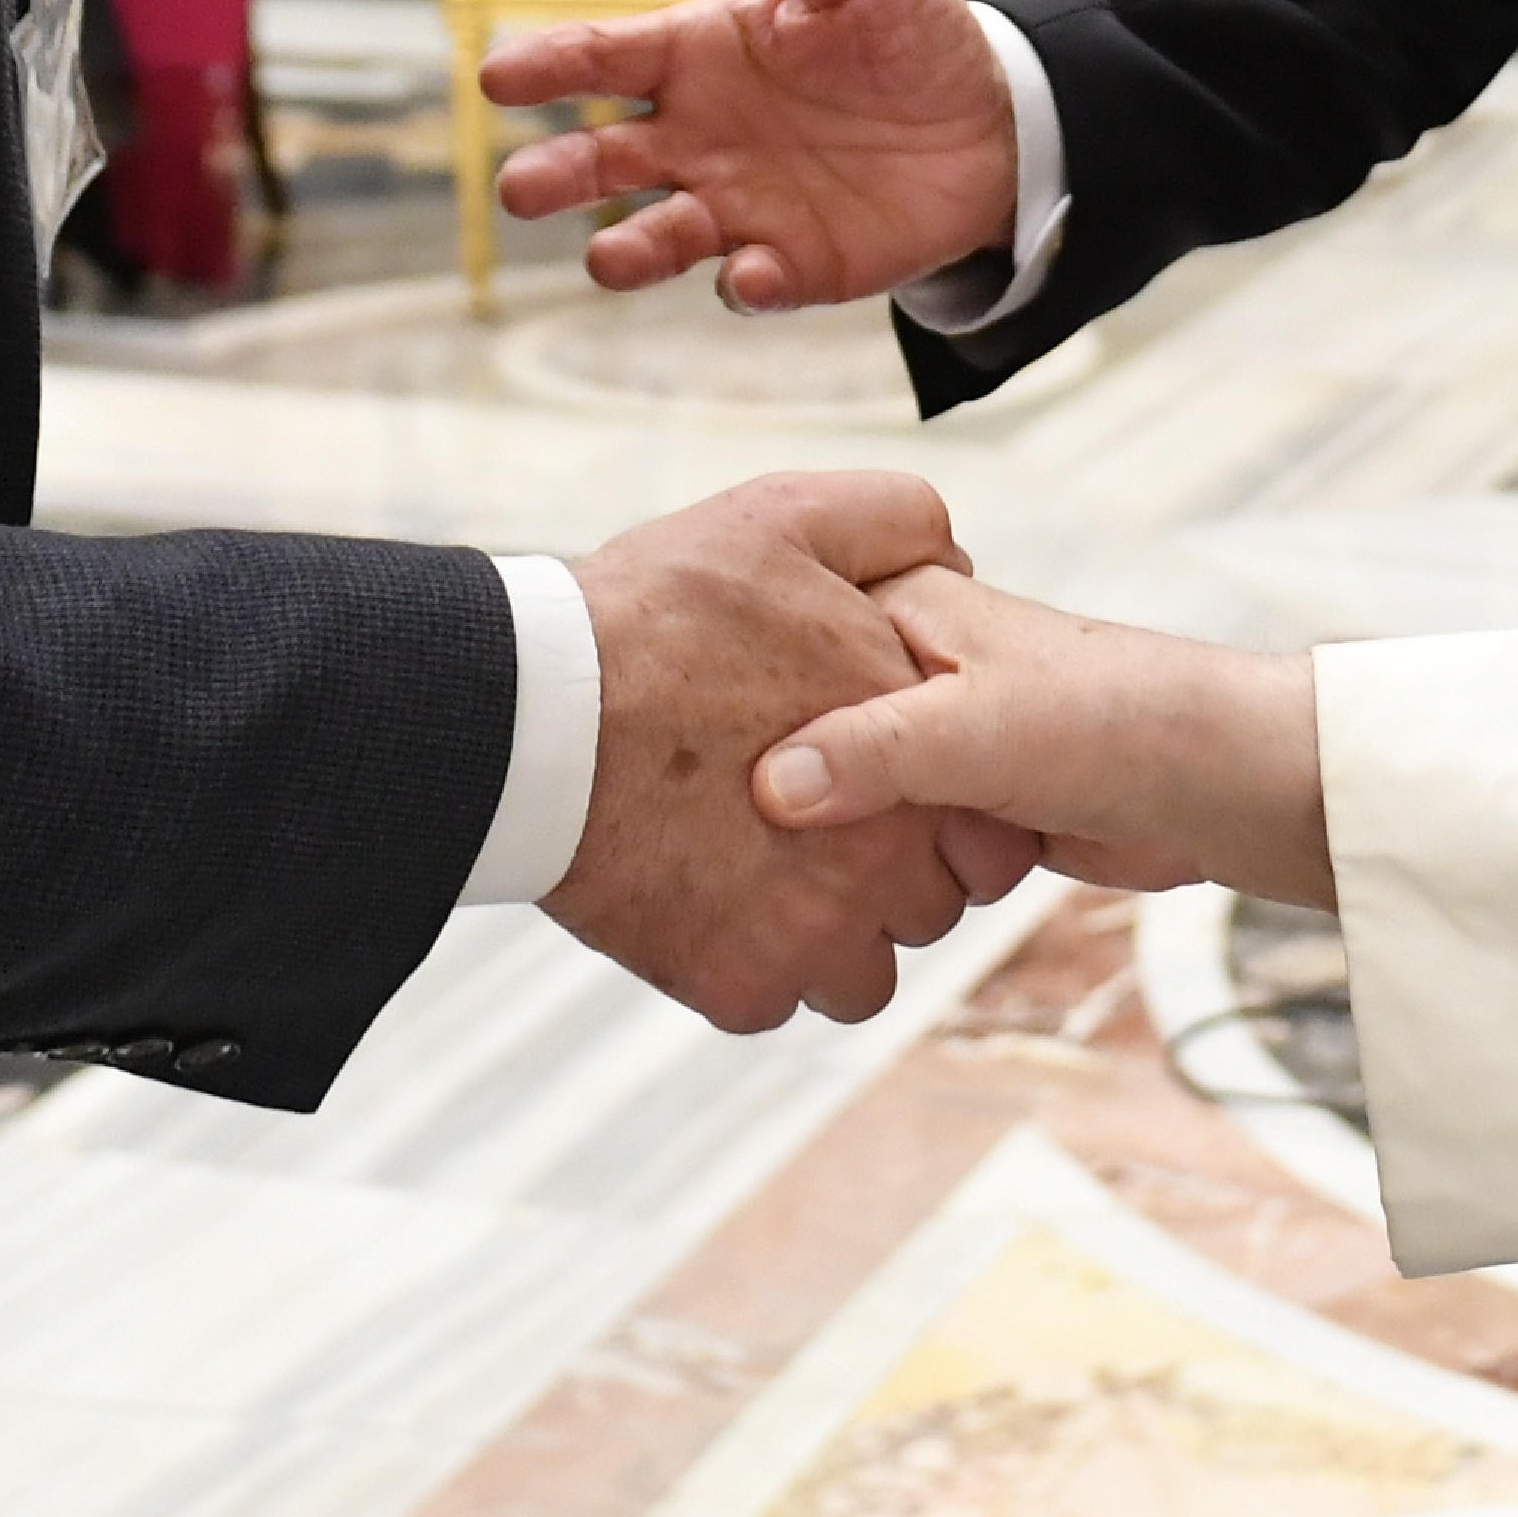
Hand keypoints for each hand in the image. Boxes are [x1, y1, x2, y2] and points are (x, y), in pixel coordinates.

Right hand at [481, 0, 1020, 308]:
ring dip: (628, 249)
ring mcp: (737, 205)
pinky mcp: (792, 264)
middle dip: (556, 175)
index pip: (600, 56)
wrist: (989, 120)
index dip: (547, 66)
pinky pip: (753, 280)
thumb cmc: (902, 31)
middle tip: (520, 189)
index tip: (499, 78)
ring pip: (659, 234)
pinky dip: (745, 282)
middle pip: (601, 160)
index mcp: (693, 54)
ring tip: (605, 257)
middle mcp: (695, 137)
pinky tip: (749, 273)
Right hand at [544, 472, 1037, 1029]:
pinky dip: (747, 964)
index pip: (987, 831)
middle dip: (882, 874)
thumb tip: (954, 553)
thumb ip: (897, 520)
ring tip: (759, 872)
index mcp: (913, 749)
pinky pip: (775, 998)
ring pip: (860, 973)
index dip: (940, 809)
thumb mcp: (787, 518)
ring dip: (824, 936)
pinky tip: (705, 898)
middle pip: (927, 906)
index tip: (887, 789)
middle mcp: (885, 857)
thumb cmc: (655, 611)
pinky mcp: (741, 983)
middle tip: (809, 826)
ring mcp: (816, 932)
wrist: (530, 715)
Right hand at [751, 566, 1332, 908]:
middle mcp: (900, 677)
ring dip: (837, 864)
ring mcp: (930, 751)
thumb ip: (879, 751)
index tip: (691, 779)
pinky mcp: (959, 818)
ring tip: (810, 899)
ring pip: (840, 817)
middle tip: (752, 866)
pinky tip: (856, 920)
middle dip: (785, 810)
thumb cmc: (1121, 719)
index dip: (735, 713)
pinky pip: (887, 862)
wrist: (1229, 784)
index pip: (774, 653)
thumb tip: (773, 791)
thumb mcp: (983, 728)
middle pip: (795, 751)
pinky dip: (878, 893)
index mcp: (894, 613)